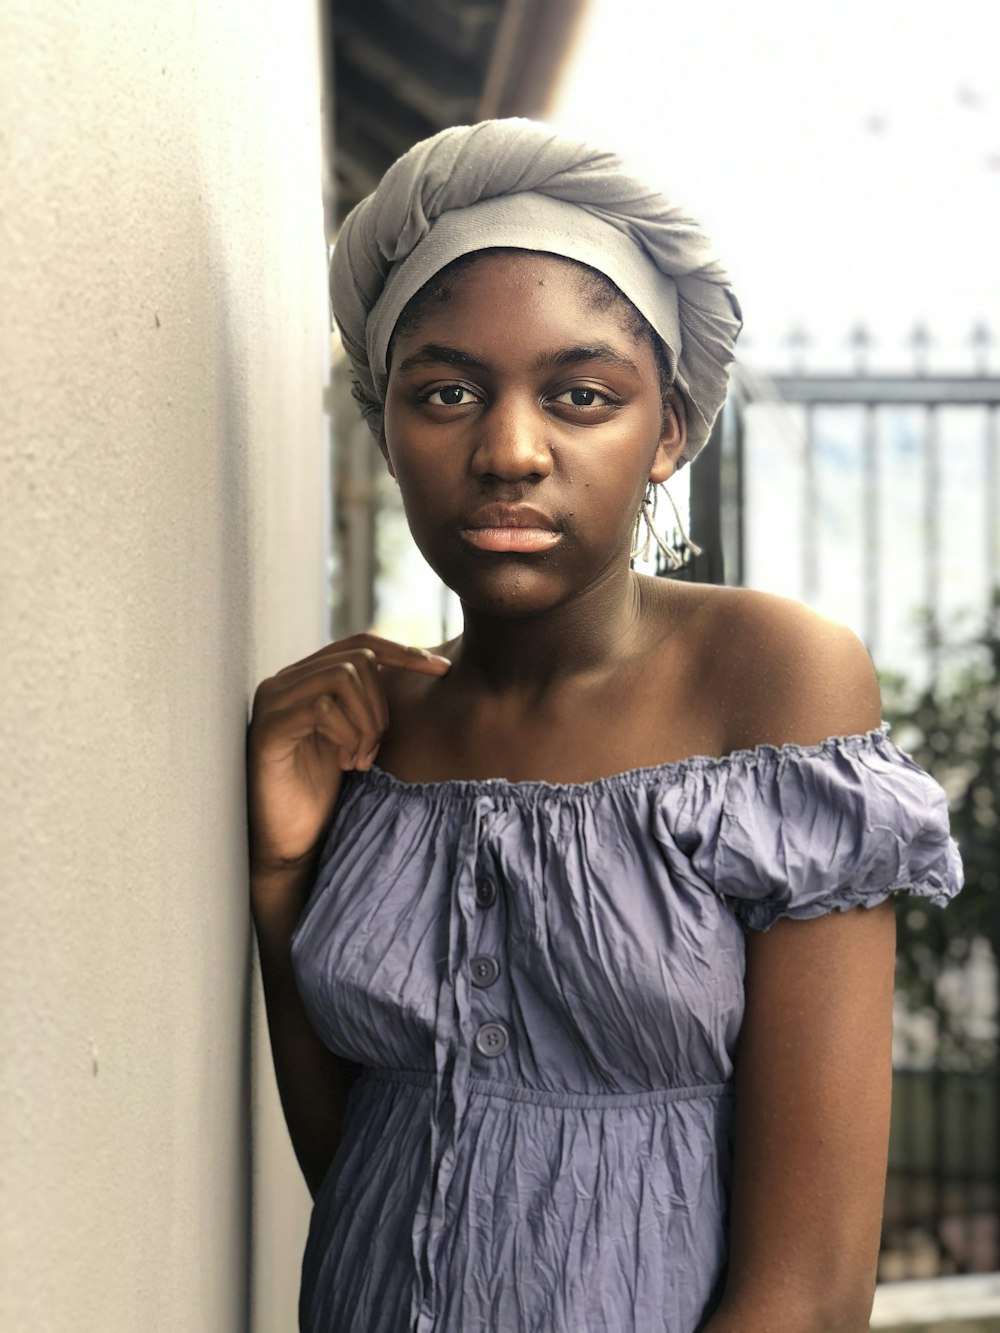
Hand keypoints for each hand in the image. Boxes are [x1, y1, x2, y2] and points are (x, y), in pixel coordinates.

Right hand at [246, 633, 450, 873]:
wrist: (294, 841)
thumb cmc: (326, 792)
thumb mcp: (357, 737)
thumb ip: (371, 703)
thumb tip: (427, 667)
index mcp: (307, 679)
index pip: (360, 644)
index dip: (404, 652)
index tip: (442, 670)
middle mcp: (284, 682)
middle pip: (357, 660)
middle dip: (381, 705)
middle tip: (376, 750)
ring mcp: (272, 702)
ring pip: (342, 678)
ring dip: (366, 722)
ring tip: (361, 759)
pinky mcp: (267, 729)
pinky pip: (322, 709)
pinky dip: (346, 735)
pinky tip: (344, 763)